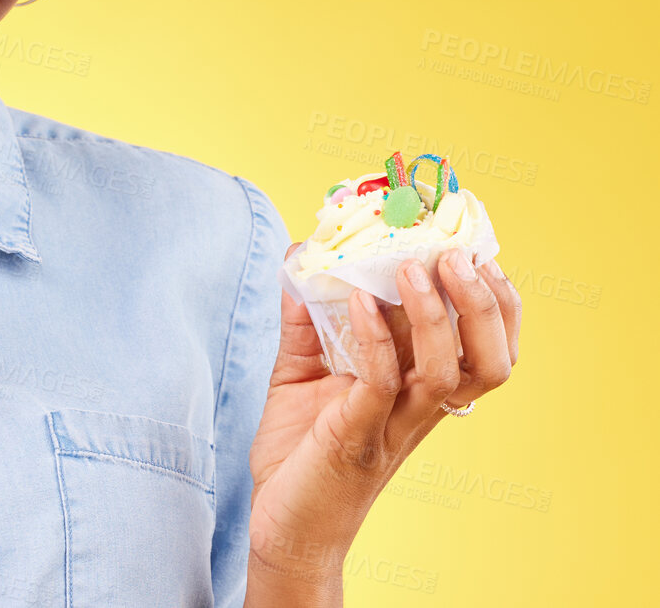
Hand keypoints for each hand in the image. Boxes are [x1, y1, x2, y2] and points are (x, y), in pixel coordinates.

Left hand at [244, 246, 521, 589]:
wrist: (281, 525)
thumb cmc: (299, 452)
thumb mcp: (301, 372)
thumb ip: (305, 320)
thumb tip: (301, 259)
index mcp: (418, 391)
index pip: (482, 345)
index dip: (494, 301)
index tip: (473, 249)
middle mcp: (419, 409)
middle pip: (489, 360)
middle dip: (483, 303)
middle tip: (456, 254)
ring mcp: (391, 425)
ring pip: (449, 372)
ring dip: (437, 315)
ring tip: (414, 268)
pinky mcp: (356, 437)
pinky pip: (381, 383)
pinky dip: (375, 339)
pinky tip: (359, 304)